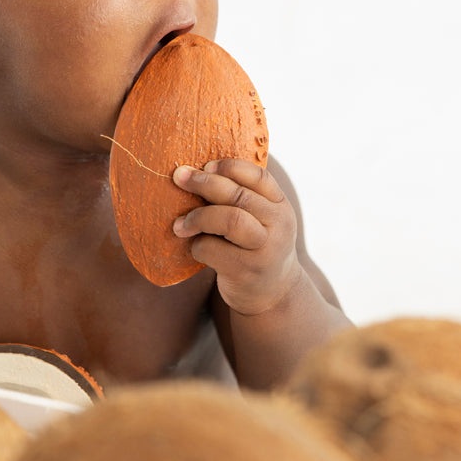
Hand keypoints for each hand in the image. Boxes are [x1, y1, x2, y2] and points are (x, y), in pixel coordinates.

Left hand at [172, 159, 302, 316]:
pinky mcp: (247, 272)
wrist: (274, 294)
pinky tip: (196, 249)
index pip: (258, 176)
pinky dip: (197, 246)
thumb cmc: (256, 248)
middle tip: (179, 177)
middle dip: (204, 183)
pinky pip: (213, 249)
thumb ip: (243, 198)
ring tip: (180, 224)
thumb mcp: (263, 220)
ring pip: (229, 220)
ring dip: (198, 217)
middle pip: (238, 195)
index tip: (205, 165)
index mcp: (281, 206)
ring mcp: (265, 250)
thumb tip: (197, 171)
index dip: (229, 166)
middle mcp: (279, 225)